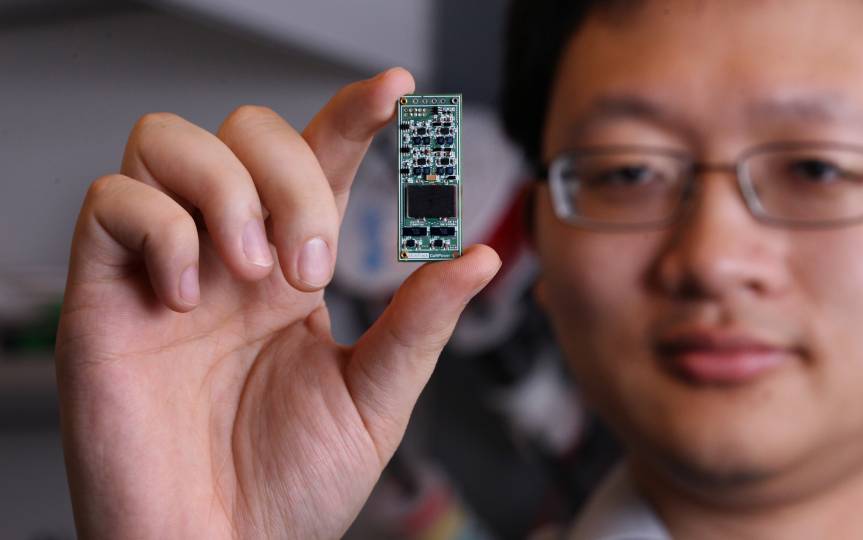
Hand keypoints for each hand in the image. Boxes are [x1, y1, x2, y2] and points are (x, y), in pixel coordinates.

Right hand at [54, 67, 500, 538]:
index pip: (318, 160)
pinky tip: (188, 295)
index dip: (353, 114)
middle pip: (246, 132)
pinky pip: (113, 203)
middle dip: (291, 178)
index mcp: (292, 272)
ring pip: (169, 141)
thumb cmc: (289, 491)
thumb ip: (418, 323)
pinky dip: (160, 230)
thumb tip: (477, 258)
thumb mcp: (374, 400)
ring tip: (253, 272)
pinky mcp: (104, 296)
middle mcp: (228, 256)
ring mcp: (164, 269)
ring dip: (227, 190)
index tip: (396, 92)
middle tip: (310, 267)